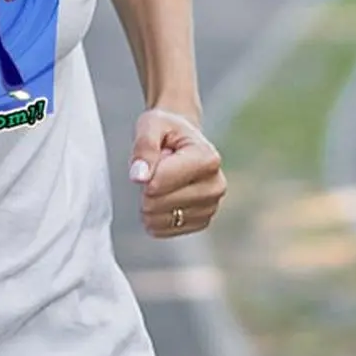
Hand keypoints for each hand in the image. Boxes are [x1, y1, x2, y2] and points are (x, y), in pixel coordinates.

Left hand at [128, 109, 224, 238]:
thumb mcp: (151, 125)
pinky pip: (163, 230)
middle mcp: (215, 185)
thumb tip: (139, 177)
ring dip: (148, 202)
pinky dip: (154, 216)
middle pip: (157, 202)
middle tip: (156, 169)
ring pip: (158, 219)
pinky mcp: (201, 222)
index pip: (159, 181)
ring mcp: (211, 206)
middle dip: (145, 187)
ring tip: (161, 182)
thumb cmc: (167, 130)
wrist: (183, 140)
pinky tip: (162, 198)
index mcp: (207, 158)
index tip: (150, 159)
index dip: (143, 173)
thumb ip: (144, 147)